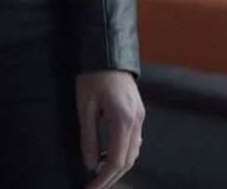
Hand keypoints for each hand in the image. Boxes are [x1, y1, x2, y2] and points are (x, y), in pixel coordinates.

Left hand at [76, 70, 144, 188]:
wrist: (107, 52)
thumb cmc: (93, 76)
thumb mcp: (85, 107)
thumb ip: (89, 138)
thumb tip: (91, 164)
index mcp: (124, 120)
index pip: (117, 161)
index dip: (104, 179)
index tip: (91, 188)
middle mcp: (137, 121)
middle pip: (128, 160)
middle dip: (111, 177)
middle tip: (94, 186)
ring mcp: (140, 117)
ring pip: (133, 152)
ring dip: (117, 166)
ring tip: (98, 172)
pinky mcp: (138, 113)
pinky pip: (134, 141)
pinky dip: (122, 153)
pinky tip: (107, 154)